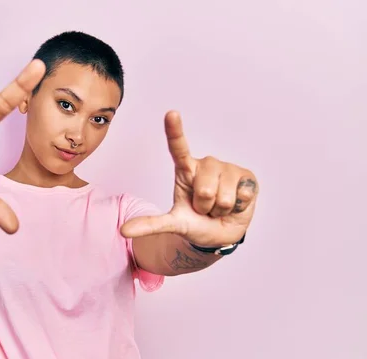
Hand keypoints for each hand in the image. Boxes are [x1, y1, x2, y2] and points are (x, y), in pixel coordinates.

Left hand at [121, 111, 258, 246]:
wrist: (220, 233)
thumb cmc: (195, 222)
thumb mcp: (172, 224)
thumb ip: (149, 225)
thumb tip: (123, 231)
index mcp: (185, 170)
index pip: (178, 148)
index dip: (175, 130)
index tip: (171, 113)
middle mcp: (206, 164)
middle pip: (205, 189)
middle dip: (205, 207)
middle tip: (206, 207)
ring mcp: (227, 168)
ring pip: (223, 196)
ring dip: (221, 209)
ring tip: (219, 207)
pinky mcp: (247, 176)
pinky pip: (242, 195)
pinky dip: (238, 207)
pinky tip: (236, 203)